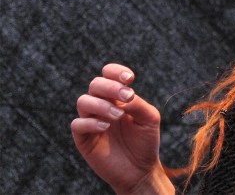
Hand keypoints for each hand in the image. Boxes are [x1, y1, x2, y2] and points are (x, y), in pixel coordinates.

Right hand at [71, 64, 173, 194]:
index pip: (108, 74)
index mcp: (118, 96)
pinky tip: (106, 127)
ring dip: (102, 104)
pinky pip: (77, 124)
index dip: (116, 71)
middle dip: (111, 87)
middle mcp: (102, 105)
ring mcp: (92, 121)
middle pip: (95, 84)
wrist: (141, 169)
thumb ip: (138, 104)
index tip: (130, 78)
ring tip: (119, 115)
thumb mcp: (149, 118)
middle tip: (127, 96)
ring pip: (84, 101)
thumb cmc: (145, 140)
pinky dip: (90, 122)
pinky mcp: (83, 138)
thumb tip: (125, 95)